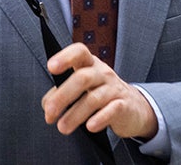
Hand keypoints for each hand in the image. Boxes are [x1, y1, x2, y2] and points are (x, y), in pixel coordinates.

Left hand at [42, 43, 157, 139]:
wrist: (133, 107)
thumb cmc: (101, 95)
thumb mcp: (82, 89)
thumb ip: (61, 93)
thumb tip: (47, 106)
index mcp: (90, 65)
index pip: (80, 52)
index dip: (65, 57)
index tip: (51, 67)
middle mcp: (103, 74)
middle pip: (82, 78)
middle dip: (62, 96)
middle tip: (50, 114)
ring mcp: (114, 89)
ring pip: (94, 98)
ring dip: (74, 115)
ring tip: (63, 127)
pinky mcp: (124, 106)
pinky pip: (112, 110)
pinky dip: (100, 119)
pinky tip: (90, 126)